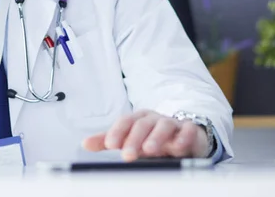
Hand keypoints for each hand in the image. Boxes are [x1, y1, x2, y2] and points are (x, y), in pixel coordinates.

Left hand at [82, 110, 209, 161]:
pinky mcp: (189, 130)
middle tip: (127, 155)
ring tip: (150, 150)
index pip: (125, 121)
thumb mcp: (129, 138)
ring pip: (164, 125)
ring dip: (156, 137)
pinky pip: (188, 130)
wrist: (181, 133)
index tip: (110, 144)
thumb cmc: (150, 137)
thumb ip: (107, 141)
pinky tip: (178, 147)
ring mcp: (172, 123)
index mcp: (137, 119)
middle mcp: (153, 119)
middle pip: (143, 124)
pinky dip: (183, 137)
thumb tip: (85, 143)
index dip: (117, 131)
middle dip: (134, 139)